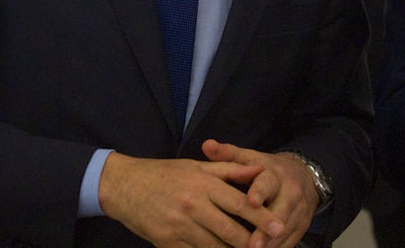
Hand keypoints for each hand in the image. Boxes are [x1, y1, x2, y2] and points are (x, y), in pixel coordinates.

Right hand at [97, 152, 284, 247]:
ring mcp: (180, 227)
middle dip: (253, 242)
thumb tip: (258, 169)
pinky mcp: (168, 242)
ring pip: (214, 247)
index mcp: (203, 184)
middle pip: (230, 230)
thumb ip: (230, 169)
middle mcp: (193, 206)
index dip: (262, 218)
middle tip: (270, 246)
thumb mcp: (197, 165)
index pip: (240, 204)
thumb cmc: (164, 174)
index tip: (279, 227)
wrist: (124, 187)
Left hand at [201, 140, 318, 247]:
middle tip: (252, 245)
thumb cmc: (269, 170)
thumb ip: (228, 154)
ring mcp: (298, 213)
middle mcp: (291, 194)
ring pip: (284, 233)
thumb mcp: (252, 159)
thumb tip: (206, 145)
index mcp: (275, 175)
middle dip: (266, 231)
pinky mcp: (301, 228)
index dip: (259, 192)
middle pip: (279, 214)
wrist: (305, 177)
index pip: (268, 183)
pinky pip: (288, 244)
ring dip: (270, 245)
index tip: (251, 201)